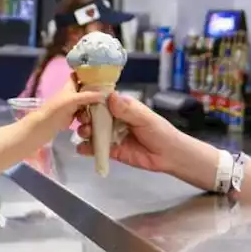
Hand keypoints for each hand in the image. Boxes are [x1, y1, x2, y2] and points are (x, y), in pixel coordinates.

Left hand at [32, 78, 103, 130]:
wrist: (44, 127)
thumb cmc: (56, 109)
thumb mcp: (73, 100)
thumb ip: (88, 96)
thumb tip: (104, 94)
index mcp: (70, 86)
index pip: (79, 74)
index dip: (87, 72)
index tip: (101, 75)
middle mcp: (72, 94)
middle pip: (87, 90)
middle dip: (95, 95)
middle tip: (104, 100)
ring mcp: (73, 105)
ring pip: (88, 104)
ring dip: (91, 109)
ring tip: (89, 115)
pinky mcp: (74, 116)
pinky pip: (85, 114)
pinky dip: (87, 118)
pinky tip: (87, 122)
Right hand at [74, 92, 210, 177]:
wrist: (169, 155)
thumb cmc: (160, 131)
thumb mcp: (144, 118)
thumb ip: (127, 110)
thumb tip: (110, 96)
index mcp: (123, 107)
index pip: (103, 101)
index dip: (91, 100)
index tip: (81, 101)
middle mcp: (115, 120)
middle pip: (95, 116)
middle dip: (85, 117)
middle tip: (82, 120)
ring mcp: (112, 135)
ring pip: (94, 131)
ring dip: (85, 131)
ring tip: (84, 133)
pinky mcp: (112, 150)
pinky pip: (97, 148)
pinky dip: (87, 148)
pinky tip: (81, 148)